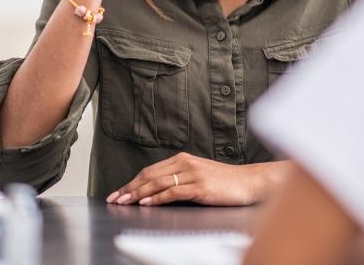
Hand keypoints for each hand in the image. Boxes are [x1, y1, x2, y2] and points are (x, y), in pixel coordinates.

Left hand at [106, 153, 282, 206]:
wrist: (249, 182)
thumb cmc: (225, 182)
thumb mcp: (199, 175)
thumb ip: (179, 178)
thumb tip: (156, 192)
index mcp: (183, 159)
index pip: (150, 170)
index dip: (132, 182)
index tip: (118, 192)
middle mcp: (186, 163)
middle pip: (150, 175)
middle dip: (129, 188)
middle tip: (114, 199)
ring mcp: (193, 174)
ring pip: (158, 183)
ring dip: (138, 193)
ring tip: (125, 202)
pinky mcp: (200, 187)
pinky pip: (173, 191)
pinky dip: (158, 198)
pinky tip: (147, 203)